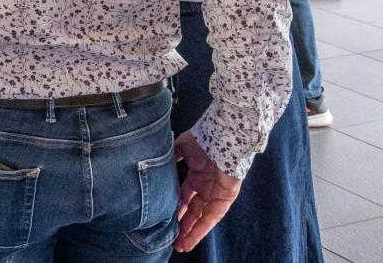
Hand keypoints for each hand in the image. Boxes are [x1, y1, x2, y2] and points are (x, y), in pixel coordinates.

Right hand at [173, 131, 241, 251]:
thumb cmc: (202, 139)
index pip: (183, 197)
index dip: (174, 209)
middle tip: (171, 239)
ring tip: (179, 246)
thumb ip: (173, 156)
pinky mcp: (224, 198)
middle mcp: (205, 187)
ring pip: (201, 217)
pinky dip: (201, 229)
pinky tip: (191, 239)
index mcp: (196, 175)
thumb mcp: (181, 146)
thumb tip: (158, 163)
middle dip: (182, 225)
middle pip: (192, 211)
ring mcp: (215, 194)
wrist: (223, 136)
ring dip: (191, 232)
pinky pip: (212, 217)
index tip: (163, 220)